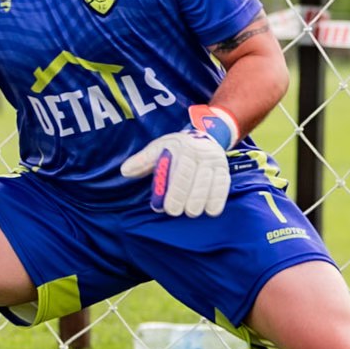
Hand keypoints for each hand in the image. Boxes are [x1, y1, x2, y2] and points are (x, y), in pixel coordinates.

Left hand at [119, 104, 238, 217]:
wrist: (204, 136)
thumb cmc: (175, 148)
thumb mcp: (158, 148)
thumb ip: (143, 161)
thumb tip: (125, 171)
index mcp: (182, 147)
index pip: (180, 170)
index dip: (174, 190)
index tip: (167, 207)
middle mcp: (201, 153)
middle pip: (196, 178)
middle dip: (186, 196)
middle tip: (177, 212)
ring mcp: (215, 161)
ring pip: (211, 183)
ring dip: (201, 200)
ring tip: (193, 213)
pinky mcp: (224, 170)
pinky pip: (223, 185)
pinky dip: (218, 199)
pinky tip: (211, 211)